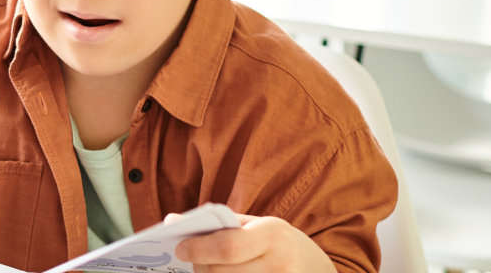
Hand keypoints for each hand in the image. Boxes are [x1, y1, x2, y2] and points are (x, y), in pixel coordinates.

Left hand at [171, 213, 332, 272]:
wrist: (317, 269)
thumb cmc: (279, 244)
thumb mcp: (258, 226)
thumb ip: (218, 224)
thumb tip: (172, 221)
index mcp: (273, 235)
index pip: (229, 247)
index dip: (199, 249)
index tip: (180, 249)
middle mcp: (280, 264)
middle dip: (200, 266)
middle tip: (191, 261)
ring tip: (209, 267)